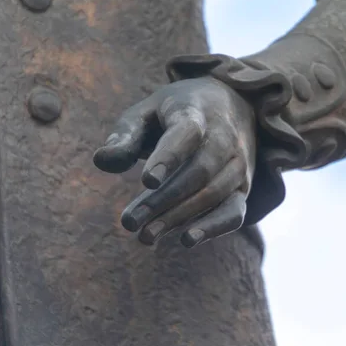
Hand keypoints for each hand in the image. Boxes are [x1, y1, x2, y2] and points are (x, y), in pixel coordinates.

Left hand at [94, 77, 255, 247]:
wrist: (229, 105)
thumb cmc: (175, 113)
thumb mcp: (146, 113)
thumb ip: (124, 136)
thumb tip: (101, 161)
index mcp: (196, 111)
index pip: (187, 133)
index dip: (169, 157)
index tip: (147, 181)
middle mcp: (225, 137)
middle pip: (199, 171)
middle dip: (164, 200)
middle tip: (129, 223)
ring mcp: (237, 164)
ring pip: (214, 194)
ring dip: (179, 217)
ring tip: (146, 236)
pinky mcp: (243, 187)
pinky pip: (235, 210)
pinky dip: (214, 227)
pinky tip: (186, 240)